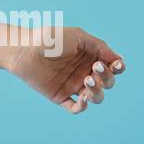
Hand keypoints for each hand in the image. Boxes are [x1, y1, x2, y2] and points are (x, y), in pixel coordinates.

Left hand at [5, 25, 125, 114]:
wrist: (24, 49)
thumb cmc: (49, 38)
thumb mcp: (77, 36)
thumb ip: (99, 46)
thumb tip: (118, 59)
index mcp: (90, 57)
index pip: (113, 67)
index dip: (118, 68)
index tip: (116, 65)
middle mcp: (84, 72)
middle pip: (108, 83)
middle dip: (106, 78)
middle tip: (94, 69)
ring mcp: (73, 85)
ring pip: (96, 97)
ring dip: (97, 92)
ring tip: (87, 81)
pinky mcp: (60, 96)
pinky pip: (76, 108)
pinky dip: (82, 107)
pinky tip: (82, 99)